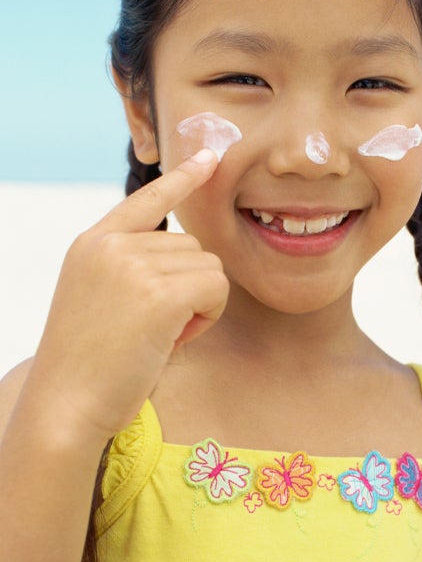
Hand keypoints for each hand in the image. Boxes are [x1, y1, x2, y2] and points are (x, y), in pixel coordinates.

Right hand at [31, 149, 228, 439]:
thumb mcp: (98, 299)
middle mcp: (112, 245)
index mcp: (93, 243)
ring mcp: (133, 264)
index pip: (146, 199)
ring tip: (159, 335)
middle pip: (192, 246)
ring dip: (199, 305)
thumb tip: (191, 256)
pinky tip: (174, 339)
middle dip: (188, 288)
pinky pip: (216, 289)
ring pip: (209, 267)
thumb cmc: (88, 365)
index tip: (209, 157)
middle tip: (155, 327)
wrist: (66, 404)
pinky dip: (207, 317)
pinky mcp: (158, 292)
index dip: (183, 178)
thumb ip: (132, 269)